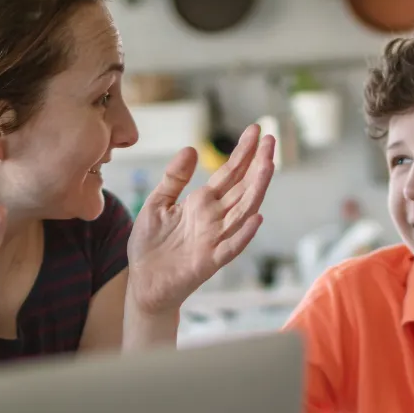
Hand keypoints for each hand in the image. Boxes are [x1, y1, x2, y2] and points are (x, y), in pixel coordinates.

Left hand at [126, 124, 274, 314]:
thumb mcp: (157, 203)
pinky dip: (244, 233)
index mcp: (202, 203)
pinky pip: (231, 246)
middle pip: (242, 187)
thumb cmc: (151, 245)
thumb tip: (191, 149)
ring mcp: (215, 239)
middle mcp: (214, 218)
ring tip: (268, 165)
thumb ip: (174, 178)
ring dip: (257, 190)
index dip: (242, 152)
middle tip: (271, 139)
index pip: (229, 173)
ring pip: (243, 211)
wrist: (142, 282)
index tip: (256, 130)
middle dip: (257, 163)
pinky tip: (256, 217)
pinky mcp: (210, 261)